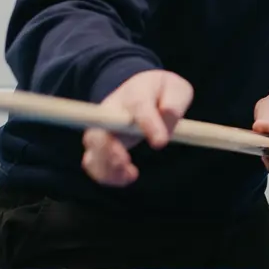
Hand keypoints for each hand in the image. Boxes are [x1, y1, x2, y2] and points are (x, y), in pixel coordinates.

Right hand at [82, 69, 193, 186]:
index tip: (160, 143)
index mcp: (135, 93)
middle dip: (109, 150)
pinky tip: (126, 178)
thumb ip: (175, 100)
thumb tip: (168, 113)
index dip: (147, 124)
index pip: (137, 105)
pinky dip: (106, 175)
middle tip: (126, 162)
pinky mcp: (100, 146)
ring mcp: (102, 129)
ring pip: (92, 150)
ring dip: (107, 168)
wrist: (142, 91)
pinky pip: (93, 164)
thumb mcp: (176, 89)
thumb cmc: (162, 92)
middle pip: (99, 130)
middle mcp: (111, 111)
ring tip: (131, 175)